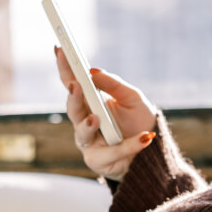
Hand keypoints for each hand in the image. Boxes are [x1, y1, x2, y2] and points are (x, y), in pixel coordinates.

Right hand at [55, 46, 157, 180]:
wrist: (152, 151)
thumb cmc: (139, 121)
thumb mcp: (132, 97)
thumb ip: (114, 84)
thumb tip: (93, 71)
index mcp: (89, 103)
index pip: (72, 84)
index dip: (65, 69)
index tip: (60, 50)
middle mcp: (84, 122)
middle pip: (73, 110)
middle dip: (73, 98)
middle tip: (75, 86)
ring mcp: (88, 142)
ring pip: (82, 134)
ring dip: (88, 126)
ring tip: (95, 118)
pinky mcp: (98, 161)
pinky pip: (110, 153)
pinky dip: (128, 146)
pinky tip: (144, 137)